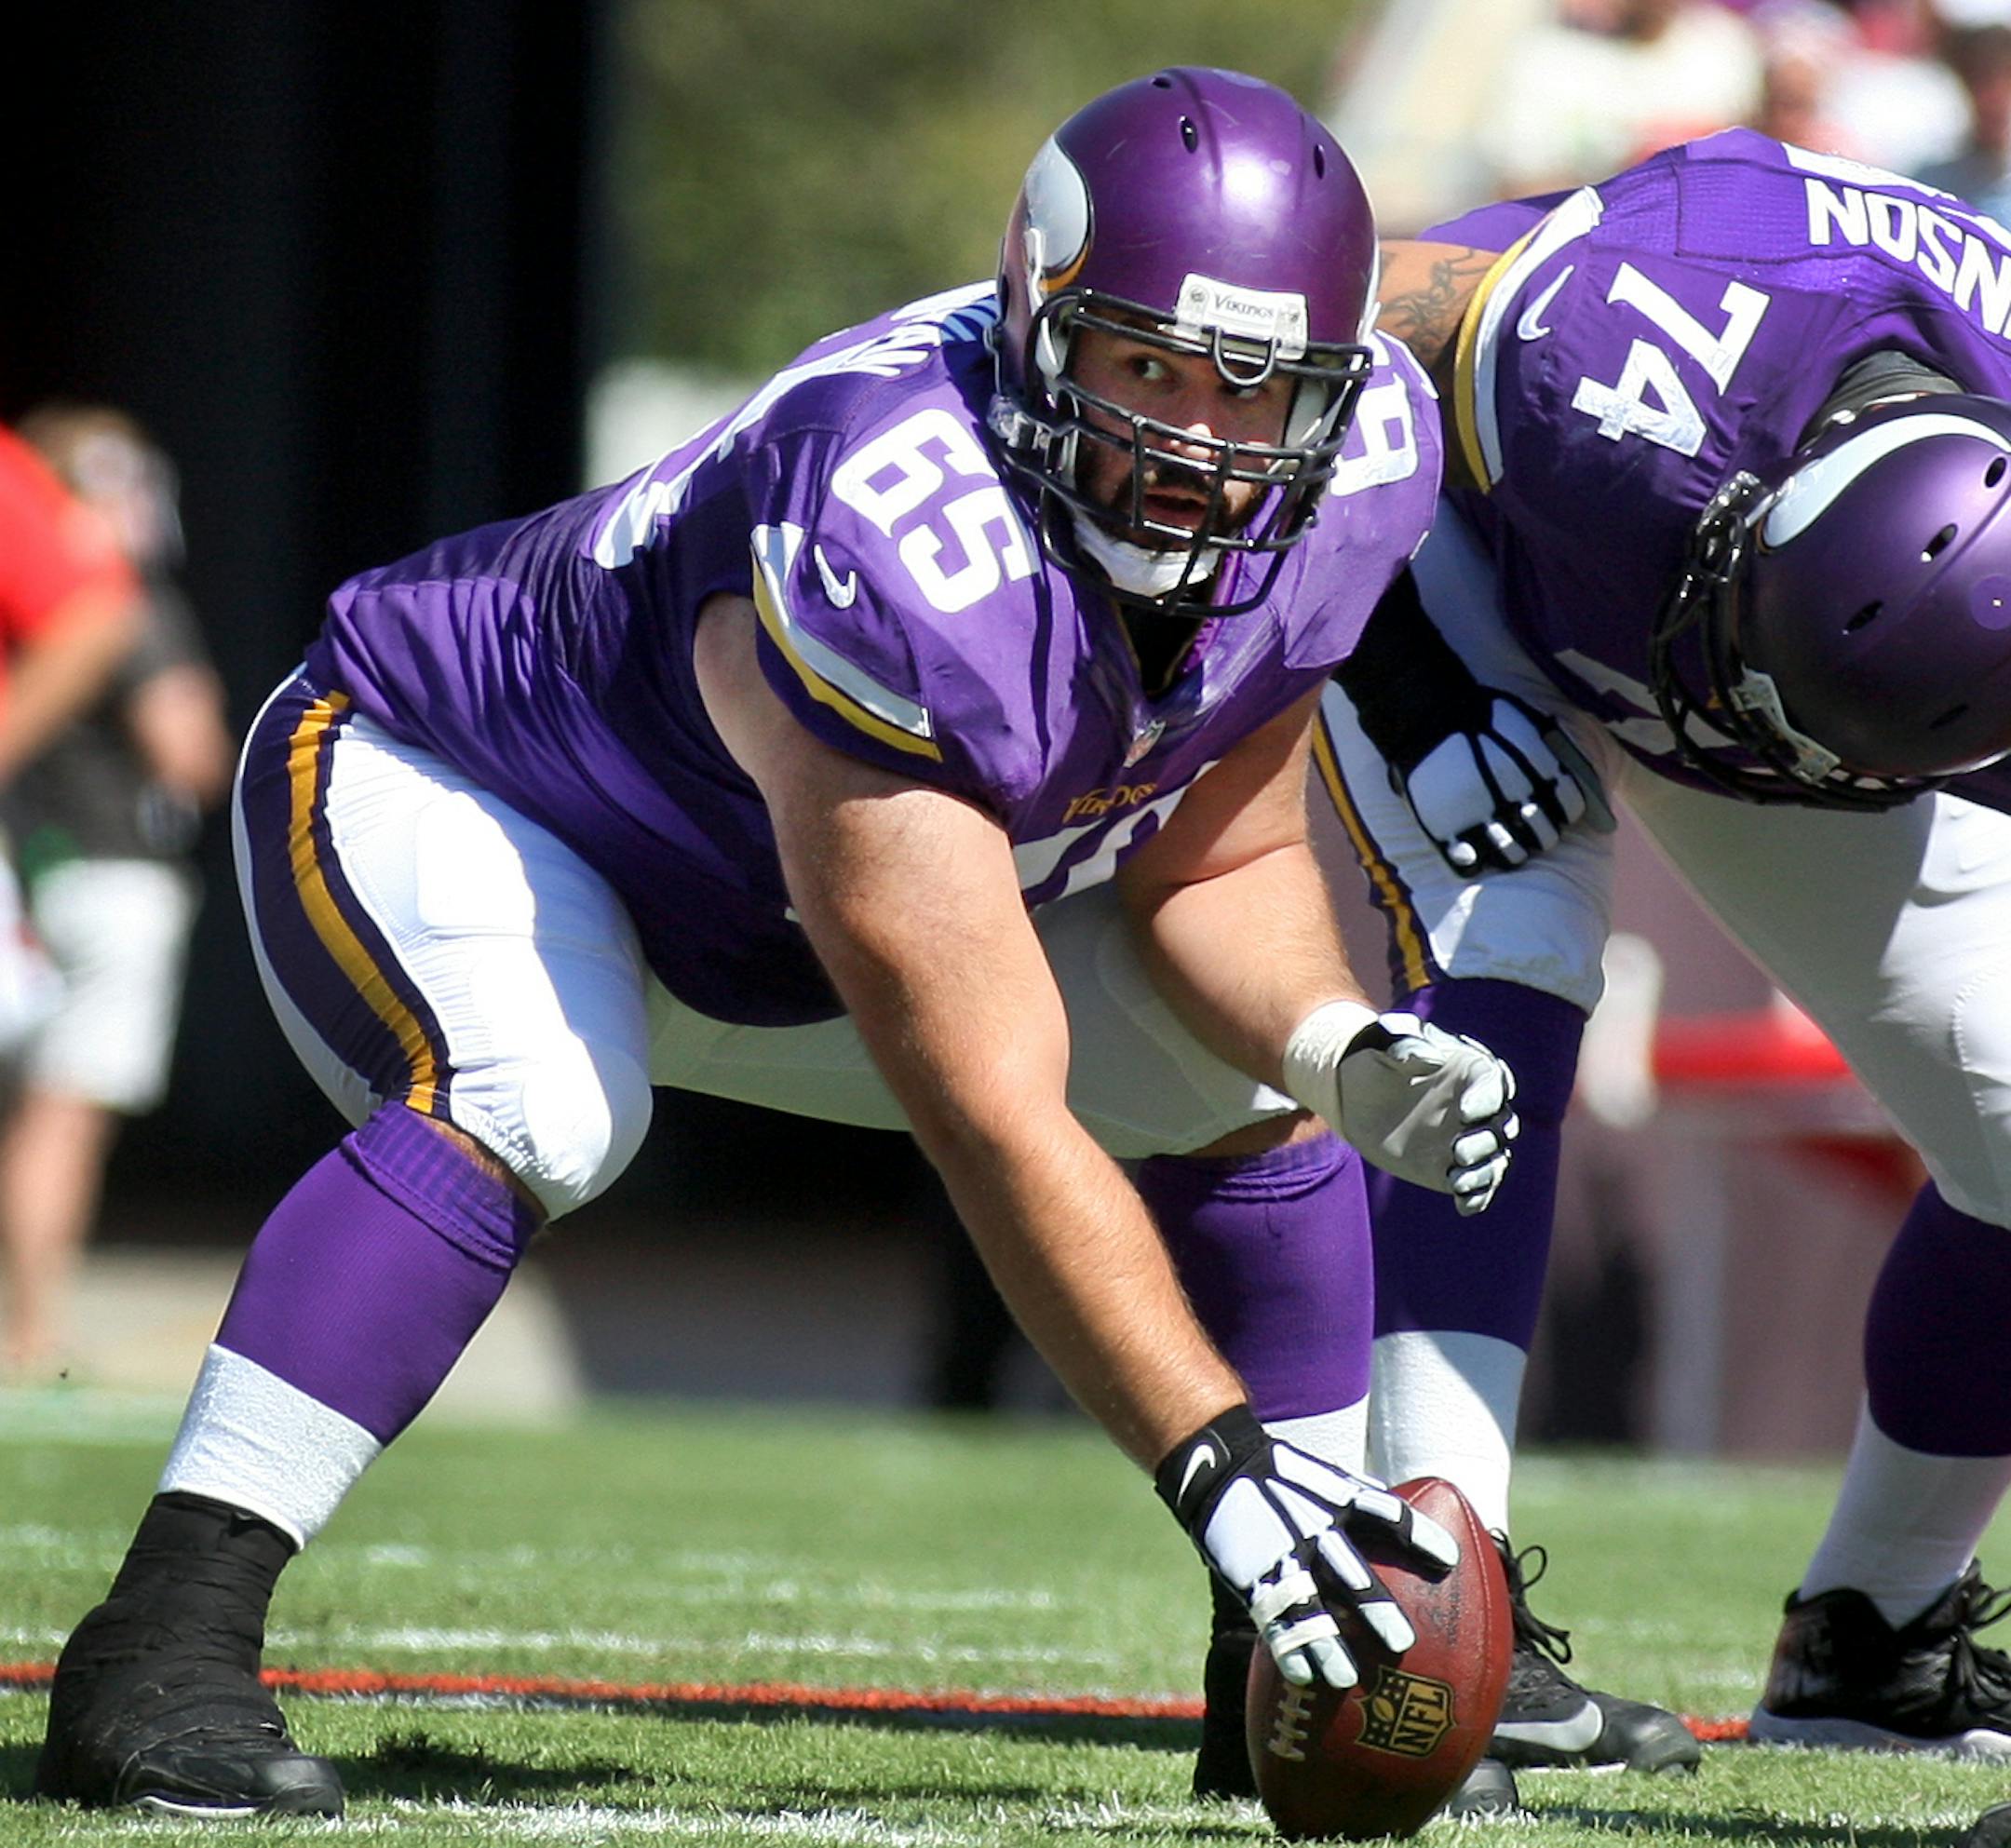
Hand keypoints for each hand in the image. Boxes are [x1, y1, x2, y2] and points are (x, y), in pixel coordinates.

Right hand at [1156, 1404, 1457, 1689]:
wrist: (1219, 1466)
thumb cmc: (1281, 1476)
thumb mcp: (1324, 1478)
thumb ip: (1360, 1497)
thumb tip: (1400, 1510)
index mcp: (1337, 1501)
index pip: (1386, 1516)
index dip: (1418, 1536)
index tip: (1449, 1561)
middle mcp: (1314, 1530)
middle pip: (1350, 1572)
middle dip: (1375, 1608)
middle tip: (1401, 1642)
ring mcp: (1282, 1556)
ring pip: (1308, 1607)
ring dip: (1328, 1644)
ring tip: (1346, 1678)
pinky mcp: (1252, 1576)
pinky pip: (1271, 1618)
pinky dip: (1287, 1647)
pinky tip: (1302, 1676)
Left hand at [1284, 1002, 1518, 1213]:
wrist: (1355, 1093)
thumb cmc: (1377, 1058)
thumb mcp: (1386, 1042)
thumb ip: (1407, 1045)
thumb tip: (1430, 1058)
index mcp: (1471, 1072)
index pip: (1495, 1086)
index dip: (1487, 1100)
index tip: (1466, 1112)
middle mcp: (1478, 1108)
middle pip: (1502, 1127)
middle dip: (1486, 1141)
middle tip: (1459, 1151)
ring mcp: (1467, 1139)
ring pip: (1494, 1159)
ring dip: (1483, 1173)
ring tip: (1456, 1180)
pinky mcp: (1451, 1166)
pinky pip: (1476, 1185)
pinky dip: (1476, 1196)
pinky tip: (1463, 1205)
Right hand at [1396, 694, 1613, 875]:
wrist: (1424, 712)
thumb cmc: (1479, 714)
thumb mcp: (1528, 724)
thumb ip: (1556, 753)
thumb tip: (1583, 781)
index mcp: (1538, 773)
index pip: (1570, 809)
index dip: (1565, 811)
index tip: (1554, 808)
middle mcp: (1514, 800)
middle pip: (1544, 837)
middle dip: (1540, 832)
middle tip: (1524, 824)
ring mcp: (1479, 819)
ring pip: (1512, 857)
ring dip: (1512, 851)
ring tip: (1500, 839)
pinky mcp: (1445, 831)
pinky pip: (1468, 865)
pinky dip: (1473, 863)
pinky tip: (1471, 853)